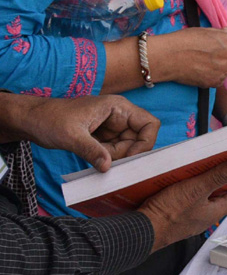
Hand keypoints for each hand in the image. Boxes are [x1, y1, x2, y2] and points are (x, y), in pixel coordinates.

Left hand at [0, 94, 158, 171]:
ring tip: (95, 158)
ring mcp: (112, 127)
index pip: (149, 124)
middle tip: (107, 161)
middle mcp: (119, 116)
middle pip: (139, 139)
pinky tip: (94, 161)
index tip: (130, 158)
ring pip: (128, 147)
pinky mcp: (103, 137)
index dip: (145, 142)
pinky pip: (115, 151)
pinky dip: (107, 159)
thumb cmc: (49, 119)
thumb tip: (109, 167)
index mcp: (118, 107)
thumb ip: (92, 151)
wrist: (30, 120)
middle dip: (126, 153)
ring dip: (115, 158)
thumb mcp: (71, 136)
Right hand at [136, 158, 226, 251]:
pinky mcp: (180, 215)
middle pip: (226, 195)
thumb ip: (219, 176)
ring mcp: (193, 216)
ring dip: (213, 182)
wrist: (141, 231)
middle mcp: (207, 216)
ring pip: (209, 197)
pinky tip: (190, 178)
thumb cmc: (168, 213)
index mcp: (216, 211)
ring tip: (214, 165)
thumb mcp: (196, 189)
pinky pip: (194, 199)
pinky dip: (197, 188)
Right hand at [153, 27, 226, 88]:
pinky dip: (213, 77)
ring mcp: (223, 71)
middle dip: (225, 55)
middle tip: (208, 55)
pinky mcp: (215, 82)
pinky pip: (219, 79)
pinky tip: (201, 71)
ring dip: (220, 67)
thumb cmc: (183, 41)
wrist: (168, 57)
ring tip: (203, 63)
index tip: (221, 44)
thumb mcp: (203, 31)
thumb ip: (219, 32)